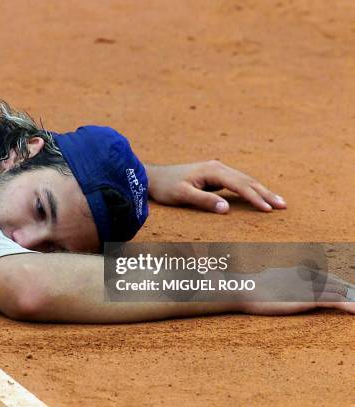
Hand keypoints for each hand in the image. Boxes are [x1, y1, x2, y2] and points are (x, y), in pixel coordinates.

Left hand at [145, 160, 286, 212]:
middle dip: (265, 193)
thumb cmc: (166, 187)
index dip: (255, 198)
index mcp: (213, 171)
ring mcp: (217, 170)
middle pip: (247, 180)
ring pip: (244, 180)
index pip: (239, 185)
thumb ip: (204, 201)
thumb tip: (227, 209)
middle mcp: (218, 167)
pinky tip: (259, 196)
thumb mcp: (182, 196)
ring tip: (278, 202)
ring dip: (261, 191)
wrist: (154, 176)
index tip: (268, 209)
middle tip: (283, 206)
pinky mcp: (215, 175)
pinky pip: (238, 182)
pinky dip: (251, 189)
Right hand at [237, 266, 354, 314]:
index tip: (347, 288)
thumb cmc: (250, 287)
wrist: (245, 289)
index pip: (324, 276)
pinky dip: (348, 305)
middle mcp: (305, 276)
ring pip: (338, 291)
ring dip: (351, 298)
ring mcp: (307, 287)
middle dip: (348, 289)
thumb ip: (276, 280)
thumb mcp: (265, 280)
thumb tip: (272, 280)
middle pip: (334, 282)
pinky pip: (334, 302)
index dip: (338, 283)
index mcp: (296, 271)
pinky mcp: (307, 298)